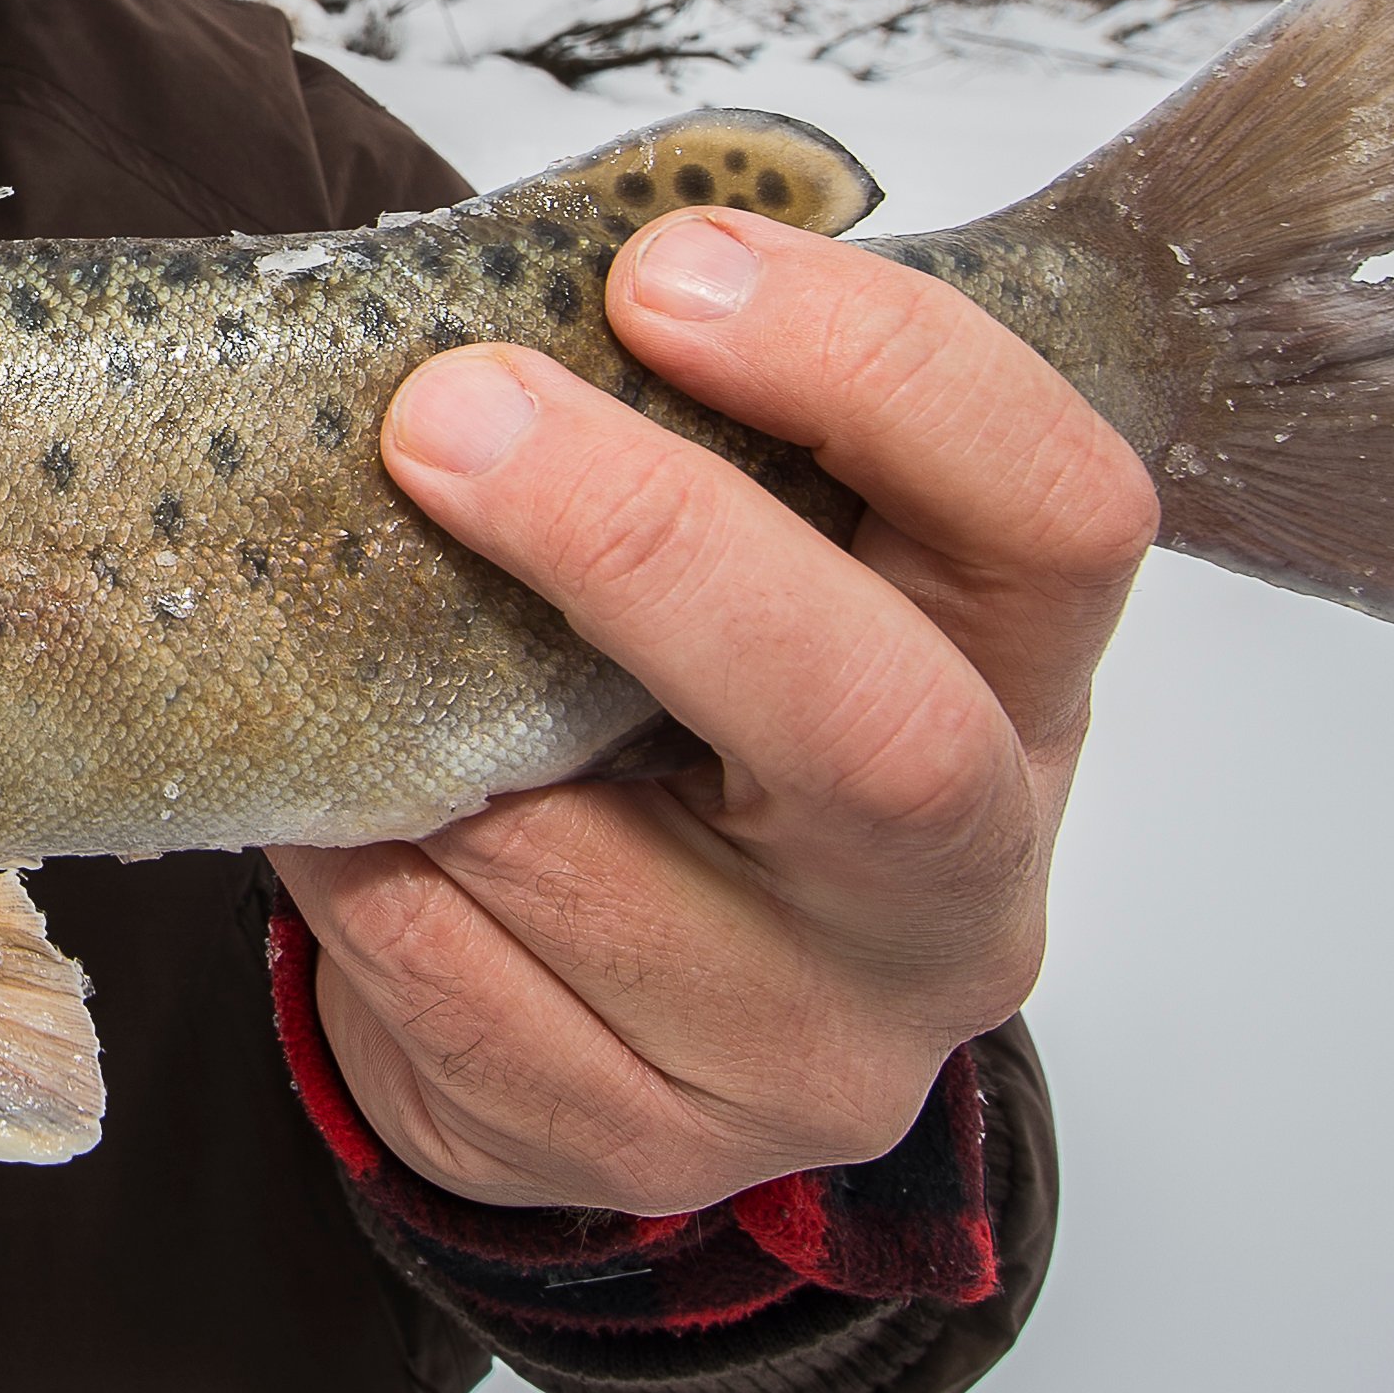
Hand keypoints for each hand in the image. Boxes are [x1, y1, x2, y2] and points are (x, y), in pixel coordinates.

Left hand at [270, 207, 1151, 1215]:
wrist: (634, 1009)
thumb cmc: (681, 712)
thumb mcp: (756, 558)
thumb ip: (696, 422)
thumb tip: (532, 251)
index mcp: (1019, 685)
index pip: (1057, 511)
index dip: (877, 369)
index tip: (662, 268)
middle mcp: (959, 888)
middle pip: (871, 723)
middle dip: (643, 544)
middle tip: (446, 415)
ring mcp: (812, 1046)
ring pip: (576, 855)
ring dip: (413, 718)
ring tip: (339, 629)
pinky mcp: (639, 1142)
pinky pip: (435, 967)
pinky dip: (350, 851)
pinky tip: (336, 787)